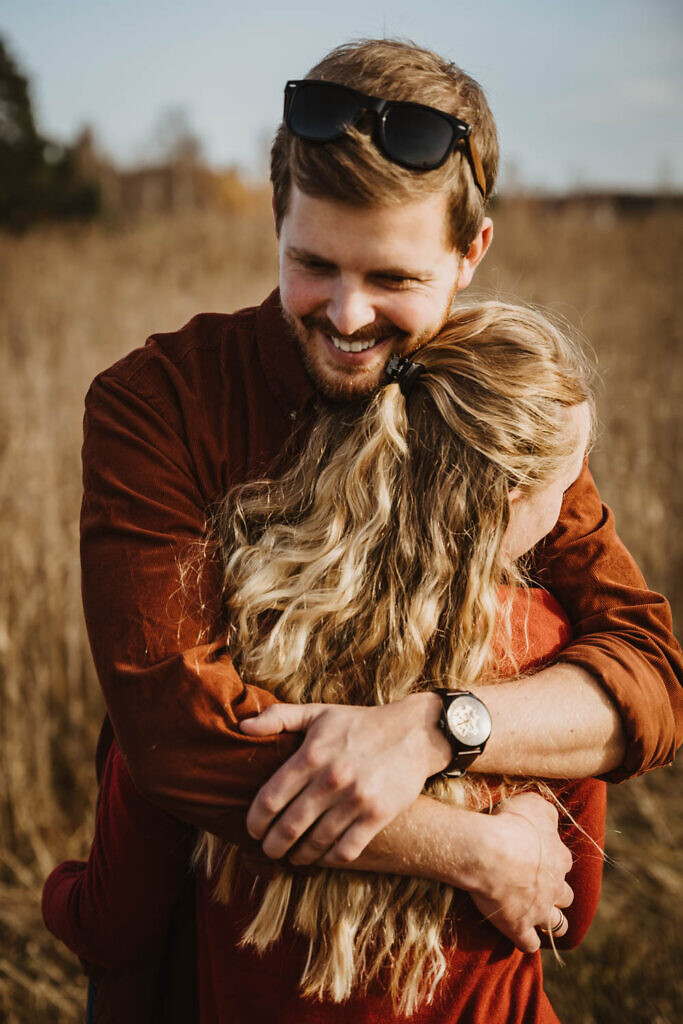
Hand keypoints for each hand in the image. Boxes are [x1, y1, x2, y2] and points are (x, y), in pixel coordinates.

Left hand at [239, 694, 450, 864]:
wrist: (413, 732)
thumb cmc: (359, 723)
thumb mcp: (318, 713)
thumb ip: (279, 718)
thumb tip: (242, 727)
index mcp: (312, 754)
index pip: (270, 798)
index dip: (255, 821)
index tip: (252, 829)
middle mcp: (331, 779)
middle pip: (289, 827)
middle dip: (272, 845)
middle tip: (268, 850)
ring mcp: (356, 799)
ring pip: (315, 843)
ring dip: (299, 856)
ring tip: (293, 856)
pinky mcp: (378, 815)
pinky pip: (346, 850)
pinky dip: (329, 859)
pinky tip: (322, 856)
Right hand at [467, 792, 573, 952]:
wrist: (487, 851)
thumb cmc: (509, 823)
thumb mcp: (533, 804)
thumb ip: (547, 813)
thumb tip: (551, 820)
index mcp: (560, 858)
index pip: (564, 863)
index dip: (552, 862)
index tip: (537, 858)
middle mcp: (555, 886)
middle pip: (565, 896)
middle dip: (556, 894)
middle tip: (538, 888)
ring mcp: (539, 910)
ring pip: (557, 925)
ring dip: (552, 923)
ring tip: (539, 918)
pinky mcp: (520, 927)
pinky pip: (530, 944)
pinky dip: (527, 941)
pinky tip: (520, 934)